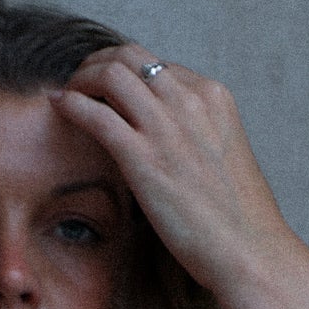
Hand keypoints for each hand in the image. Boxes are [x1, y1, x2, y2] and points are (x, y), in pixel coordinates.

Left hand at [49, 47, 292, 298]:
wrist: (248, 251)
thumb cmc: (239, 221)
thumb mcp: (224, 159)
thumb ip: (199, 138)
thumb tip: (175, 146)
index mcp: (213, 97)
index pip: (159, 66)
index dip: (128, 73)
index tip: (109, 90)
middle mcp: (190, 101)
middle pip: (131, 57)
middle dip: (99, 63)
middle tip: (80, 81)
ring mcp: (166, 127)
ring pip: (111, 74)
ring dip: (82, 78)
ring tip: (68, 93)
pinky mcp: (144, 158)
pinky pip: (96, 115)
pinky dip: (72, 105)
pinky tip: (59, 107)